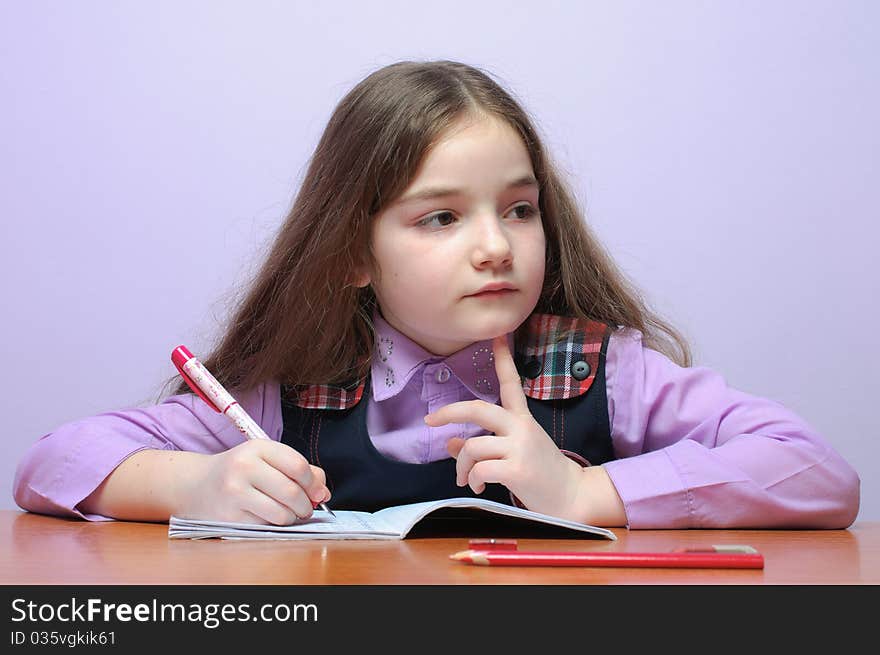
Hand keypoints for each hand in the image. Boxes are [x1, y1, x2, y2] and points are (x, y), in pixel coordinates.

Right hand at [174, 439, 330, 524]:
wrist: (197, 486)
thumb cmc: (240, 472)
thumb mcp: (267, 460)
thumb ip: (299, 470)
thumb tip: (323, 492)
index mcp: (258, 448)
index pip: (298, 466)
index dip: (314, 483)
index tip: (318, 493)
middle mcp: (244, 467)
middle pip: (292, 492)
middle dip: (306, 505)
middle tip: (306, 508)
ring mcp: (235, 492)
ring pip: (282, 514)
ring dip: (292, 518)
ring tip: (288, 513)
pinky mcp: (230, 516)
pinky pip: (266, 526)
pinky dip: (274, 525)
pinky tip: (268, 517)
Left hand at [424, 335, 586, 520]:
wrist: (571, 496)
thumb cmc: (539, 473)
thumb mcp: (512, 452)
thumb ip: (481, 445)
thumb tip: (450, 442)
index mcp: (522, 419)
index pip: (511, 383)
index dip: (503, 358)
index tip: (497, 335)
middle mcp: (521, 427)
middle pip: (478, 409)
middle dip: (449, 412)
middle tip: (430, 420)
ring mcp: (520, 447)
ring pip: (472, 446)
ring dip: (461, 466)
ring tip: (466, 478)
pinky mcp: (517, 469)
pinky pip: (480, 469)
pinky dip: (473, 480)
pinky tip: (479, 486)